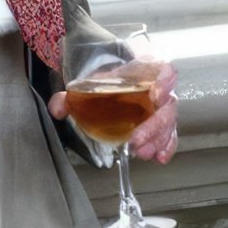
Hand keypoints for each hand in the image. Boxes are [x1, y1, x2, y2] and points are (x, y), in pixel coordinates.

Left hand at [48, 59, 180, 164]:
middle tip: (136, 140)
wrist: (111, 92)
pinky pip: (169, 136)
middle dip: (154, 125)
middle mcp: (157, 90)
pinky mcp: (161, 126)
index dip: (164, 81)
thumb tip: (58, 108)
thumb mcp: (88, 86)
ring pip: (168, 123)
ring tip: (142, 153)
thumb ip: (69, 96)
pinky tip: (159, 158)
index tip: (156, 95)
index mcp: (141, 72)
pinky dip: (166, 147)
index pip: (162, 69)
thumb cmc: (106, 87)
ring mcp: (160, 109)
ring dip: (157, 139)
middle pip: (165, 105)